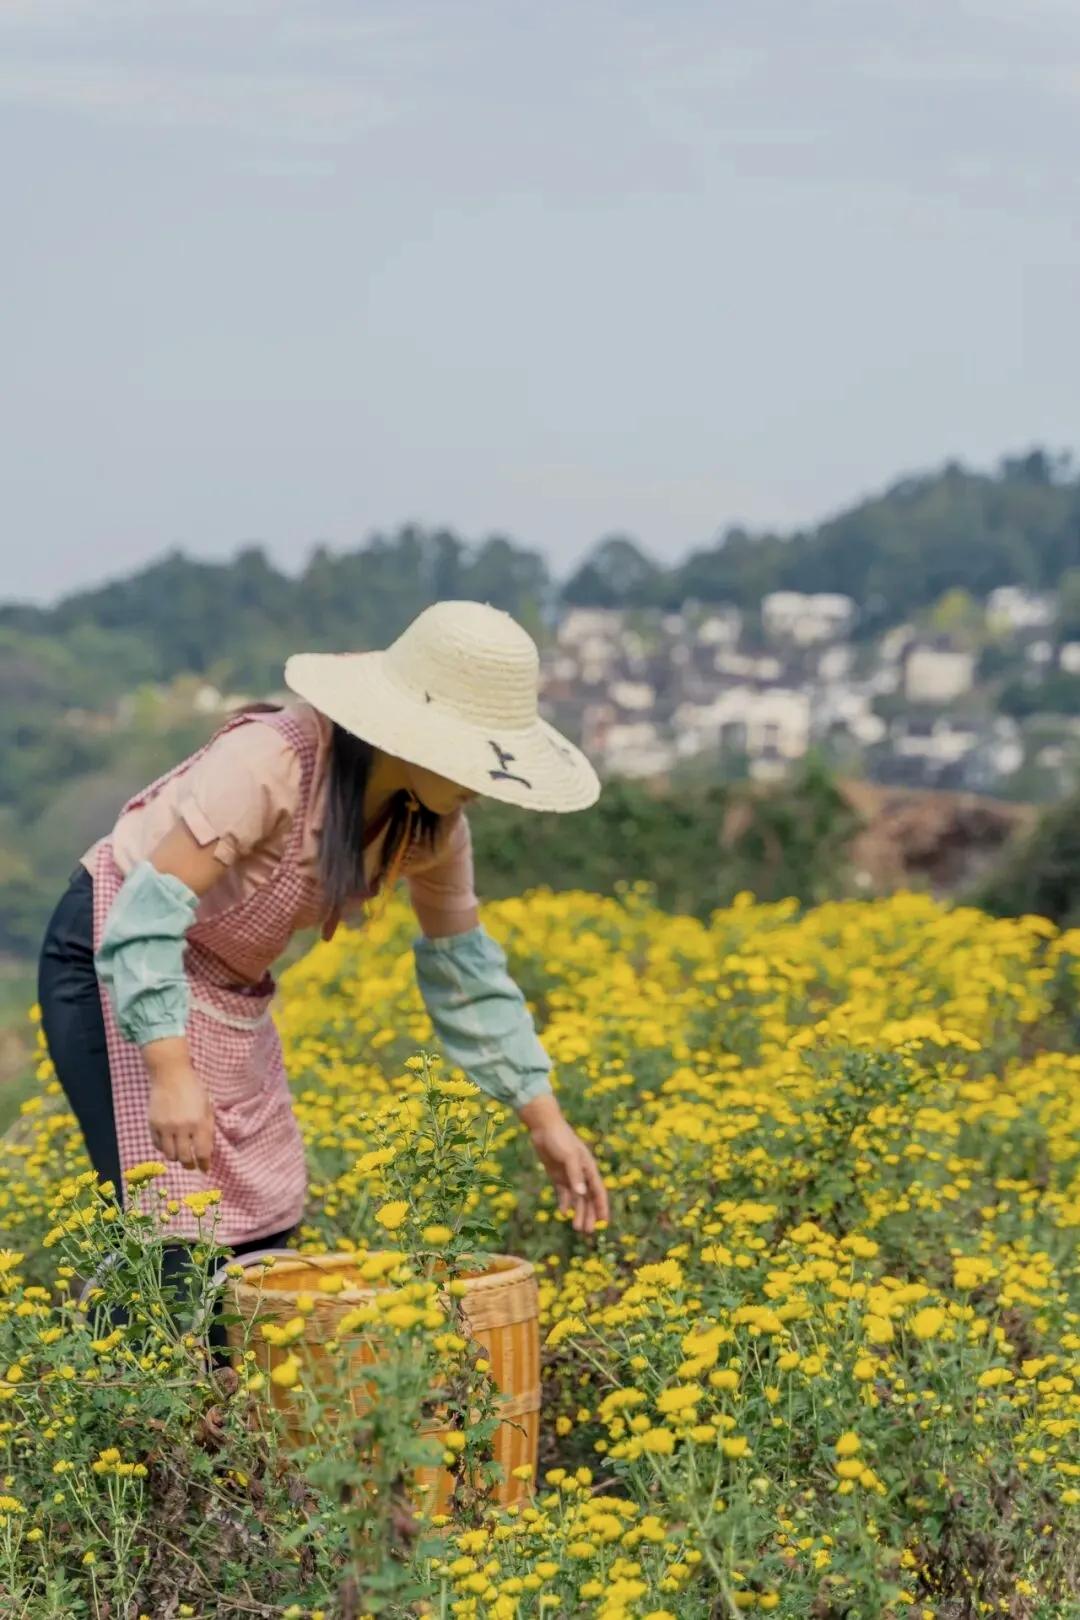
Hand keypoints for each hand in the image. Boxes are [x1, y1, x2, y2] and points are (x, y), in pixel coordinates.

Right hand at [143, 1038, 213, 1172]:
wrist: (170, 1074)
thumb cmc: (193, 1088)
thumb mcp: (207, 1105)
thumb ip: (207, 1127)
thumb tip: (207, 1149)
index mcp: (199, 1122)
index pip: (202, 1152)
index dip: (204, 1164)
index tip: (205, 1169)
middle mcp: (182, 1127)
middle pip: (185, 1158)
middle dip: (190, 1165)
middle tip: (191, 1165)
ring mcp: (165, 1127)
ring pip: (170, 1155)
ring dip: (177, 1158)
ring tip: (180, 1154)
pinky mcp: (152, 1124)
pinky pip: (158, 1145)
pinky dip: (164, 1148)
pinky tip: (169, 1144)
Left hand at [519, 1094, 608, 1234]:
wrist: (543, 1126)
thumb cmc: (560, 1138)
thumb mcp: (569, 1156)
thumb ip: (575, 1175)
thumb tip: (581, 1195)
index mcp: (588, 1168)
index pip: (598, 1191)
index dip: (602, 1206)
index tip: (604, 1222)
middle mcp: (581, 1174)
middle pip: (588, 1199)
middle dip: (589, 1215)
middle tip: (587, 1232)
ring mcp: (569, 1175)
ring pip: (576, 1199)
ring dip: (578, 1212)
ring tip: (576, 1228)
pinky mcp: (557, 1175)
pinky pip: (563, 1193)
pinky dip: (564, 1203)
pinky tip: (563, 1213)